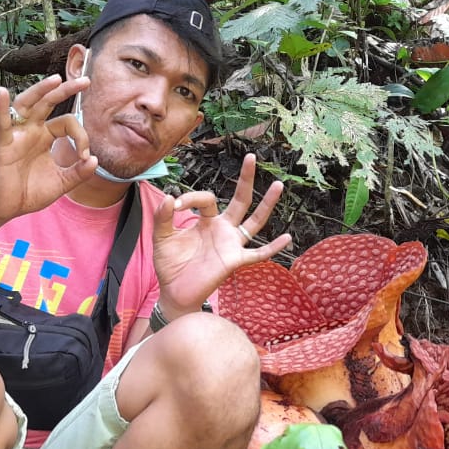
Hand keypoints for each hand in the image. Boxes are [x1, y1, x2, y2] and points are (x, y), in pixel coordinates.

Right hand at [0, 76, 97, 223]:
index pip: (67, 122)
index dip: (81, 136)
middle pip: (49, 103)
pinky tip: (4, 92)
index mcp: (47, 137)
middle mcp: (33, 130)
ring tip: (55, 80)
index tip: (85, 156)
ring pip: (28, 105)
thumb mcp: (61, 183)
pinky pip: (2, 122)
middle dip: (66, 90)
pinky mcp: (3, 144)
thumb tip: (95, 160)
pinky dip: (2, 107)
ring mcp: (18, 134)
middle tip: (85, 80)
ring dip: (40, 91)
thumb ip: (78, 173)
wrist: (8, 208)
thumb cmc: (30, 192)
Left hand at [152, 154, 291, 314]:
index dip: (191, 198)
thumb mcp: (162, 237)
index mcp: (206, 221)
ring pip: (254, 221)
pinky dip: (272, 248)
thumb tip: (169, 197)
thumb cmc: (170, 265)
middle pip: (240, 200)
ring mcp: (231, 244)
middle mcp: (223, 229)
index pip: (206, 199)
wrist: (174, 292)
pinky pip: (258, 254)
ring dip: (267, 204)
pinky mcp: (234, 261)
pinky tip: (287, 238)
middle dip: (246, 179)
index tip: (175, 205)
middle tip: (251, 157)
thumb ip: (163, 218)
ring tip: (278, 185)